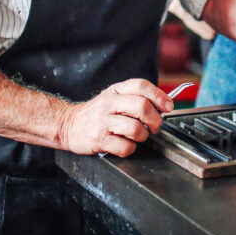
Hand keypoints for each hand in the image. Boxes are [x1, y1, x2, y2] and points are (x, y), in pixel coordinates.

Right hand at [56, 78, 171, 156]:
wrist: (67, 124)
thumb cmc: (96, 113)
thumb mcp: (112, 98)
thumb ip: (133, 98)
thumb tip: (162, 105)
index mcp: (115, 91)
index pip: (141, 85)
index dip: (159, 95)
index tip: (168, 106)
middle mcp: (109, 104)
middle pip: (142, 106)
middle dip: (155, 120)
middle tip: (155, 127)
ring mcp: (103, 122)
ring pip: (136, 128)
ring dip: (143, 136)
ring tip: (138, 137)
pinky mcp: (99, 139)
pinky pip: (125, 147)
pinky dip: (130, 149)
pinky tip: (125, 145)